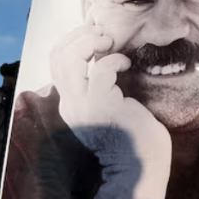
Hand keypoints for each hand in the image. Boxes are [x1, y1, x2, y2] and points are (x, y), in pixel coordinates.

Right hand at [51, 25, 170, 172]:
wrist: (142, 165)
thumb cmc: (133, 134)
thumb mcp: (107, 104)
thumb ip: (97, 85)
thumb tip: (102, 53)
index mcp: (70, 102)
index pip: (56, 63)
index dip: (72, 42)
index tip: (95, 36)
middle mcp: (70, 103)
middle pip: (57, 56)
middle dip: (79, 36)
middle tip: (102, 33)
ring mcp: (82, 105)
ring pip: (69, 59)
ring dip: (89, 41)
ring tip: (108, 40)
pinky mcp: (101, 105)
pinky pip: (102, 69)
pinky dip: (114, 59)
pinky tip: (126, 64)